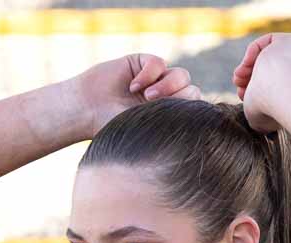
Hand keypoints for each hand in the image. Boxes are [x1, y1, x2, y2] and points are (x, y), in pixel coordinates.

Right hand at [76, 54, 202, 139]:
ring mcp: (157, 79)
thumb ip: (173, 124)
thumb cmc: (115, 128)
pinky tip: (133, 86)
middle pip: (193, 91)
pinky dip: (149, 74)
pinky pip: (159, 63)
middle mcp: (167, 98)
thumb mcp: (149, 131)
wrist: (88, 111)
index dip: (191, 112)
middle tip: (157, 108)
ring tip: (146, 97)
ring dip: (167, 86)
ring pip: (181, 75)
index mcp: (170, 117)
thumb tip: (201, 123)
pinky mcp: (144, 63)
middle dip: (179, 99)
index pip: (196, 110)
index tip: (175, 121)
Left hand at [231, 33, 290, 133]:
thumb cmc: (268, 107)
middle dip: (250, 79)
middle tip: (239, 87)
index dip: (252, 90)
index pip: (271, 89)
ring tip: (238, 78)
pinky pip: (270, 41)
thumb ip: (256, 108)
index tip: (241, 96)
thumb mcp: (256, 115)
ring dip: (248, 67)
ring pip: (268, 58)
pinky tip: (246, 64)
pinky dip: (253, 51)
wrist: (280, 91)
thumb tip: (254, 104)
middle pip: (270, 73)